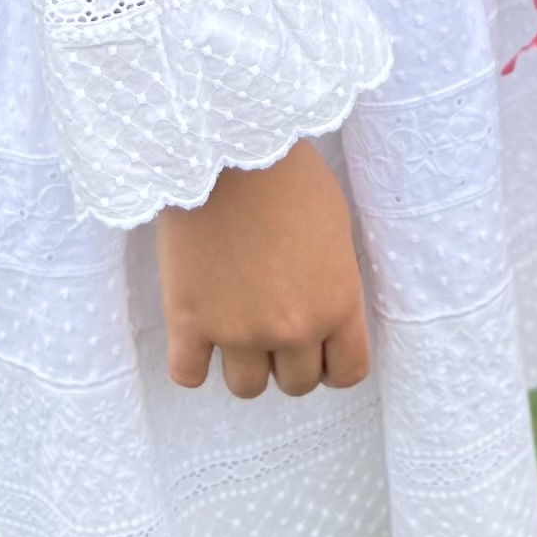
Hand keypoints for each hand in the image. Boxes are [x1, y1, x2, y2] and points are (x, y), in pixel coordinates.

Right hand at [159, 139, 370, 400]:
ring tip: (233, 328)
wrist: (225, 149)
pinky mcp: (188, 322)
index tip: (317, 347)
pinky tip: (194, 332)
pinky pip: (188, 375)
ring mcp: (238, 331)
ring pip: (246, 388)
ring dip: (243, 364)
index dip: (332, 363)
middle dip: (287, 360)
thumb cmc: (287, 174)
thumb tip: (324, 305)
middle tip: (271, 324)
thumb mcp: (336, 225)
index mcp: (338, 304)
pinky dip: (191, 362)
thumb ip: (334, 279)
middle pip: (296, 384)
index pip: (348, 373)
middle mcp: (292, 328)